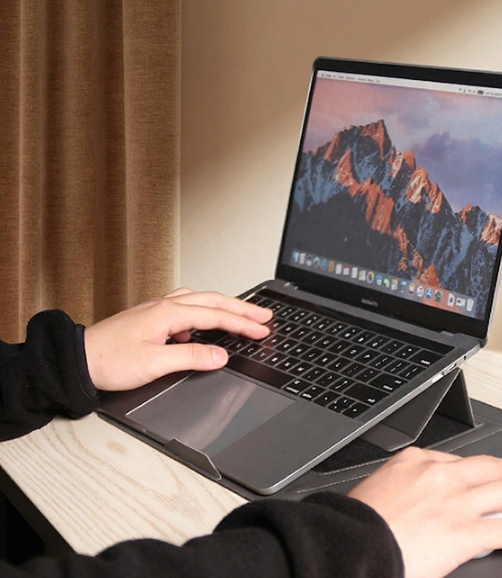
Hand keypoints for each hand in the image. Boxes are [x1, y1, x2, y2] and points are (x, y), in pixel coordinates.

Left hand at [84, 288, 271, 390]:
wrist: (76, 360)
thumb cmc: (107, 361)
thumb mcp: (153, 364)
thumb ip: (190, 357)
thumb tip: (220, 355)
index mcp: (169, 313)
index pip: (216, 316)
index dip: (242, 323)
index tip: (262, 330)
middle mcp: (165, 306)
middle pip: (213, 301)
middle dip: (242, 308)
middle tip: (264, 316)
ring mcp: (157, 309)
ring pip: (200, 301)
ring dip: (224, 306)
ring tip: (241, 314)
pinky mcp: (150, 317)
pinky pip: (186, 307)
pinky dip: (203, 312)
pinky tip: (201, 327)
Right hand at [348, 447, 501, 577]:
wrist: (350, 546)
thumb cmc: (357, 525)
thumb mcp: (379, 489)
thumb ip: (406, 488)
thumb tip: (423, 503)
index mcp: (414, 461)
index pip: (460, 460)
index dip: (480, 472)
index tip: (485, 480)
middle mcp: (439, 474)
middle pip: (492, 466)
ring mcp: (454, 500)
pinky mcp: (465, 532)